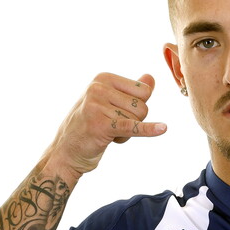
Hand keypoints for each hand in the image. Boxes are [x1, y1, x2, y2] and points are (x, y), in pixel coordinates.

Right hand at [45, 72, 166, 181]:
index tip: (118, 113)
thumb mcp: (109, 102)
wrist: (66, 151)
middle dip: (133, 121)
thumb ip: (131, 90)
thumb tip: (151, 78)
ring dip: (127, 132)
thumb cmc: (90, 125)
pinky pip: (132, 127)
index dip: (137, 107)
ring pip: (137, 119)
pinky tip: (162, 129)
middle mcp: (98, 88)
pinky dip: (148, 130)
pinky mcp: (101, 125)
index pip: (144, 91)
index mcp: (103, 78)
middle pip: (142, 106)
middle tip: (112, 126)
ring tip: (107, 132)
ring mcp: (98, 105)